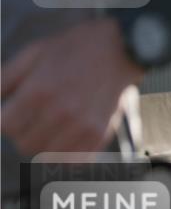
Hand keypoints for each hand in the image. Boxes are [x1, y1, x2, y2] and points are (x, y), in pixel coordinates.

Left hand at [1, 18, 144, 154]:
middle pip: (24, 144)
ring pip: (46, 155)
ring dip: (44, 143)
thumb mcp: (34, 52)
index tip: (14, 113)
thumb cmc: (76, 48)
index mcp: (39, 91)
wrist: (121, 48)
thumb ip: (5, 78)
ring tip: (53, 125)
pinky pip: (72, 160)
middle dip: (24, 131)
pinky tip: (69, 135)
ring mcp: (82, 126)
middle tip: (36, 117)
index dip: (6, 119)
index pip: (5, 126)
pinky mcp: (99, 134)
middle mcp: (60, 113)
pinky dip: (66, 153)